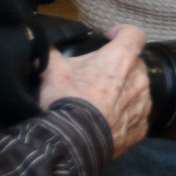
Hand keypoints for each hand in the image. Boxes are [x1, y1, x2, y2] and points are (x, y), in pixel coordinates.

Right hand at [40, 25, 153, 154]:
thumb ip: (49, 50)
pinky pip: (137, 115)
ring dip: (125, 90)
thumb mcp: (52, 71)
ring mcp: (143, 105)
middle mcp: (139, 79)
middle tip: (98, 74)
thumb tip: (32, 35)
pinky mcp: (141, 127)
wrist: (73, 143)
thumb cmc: (66, 101)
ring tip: (102, 100)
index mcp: (122, 59)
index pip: (134, 34)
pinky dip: (126, 114)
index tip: (109, 38)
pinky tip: (108, 119)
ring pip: (139, 89)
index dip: (122, 33)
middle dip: (120, 65)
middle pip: (136, 63)